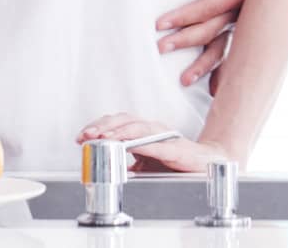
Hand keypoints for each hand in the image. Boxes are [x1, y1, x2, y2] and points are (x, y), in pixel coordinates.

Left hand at [76, 113, 229, 172]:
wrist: (206, 165)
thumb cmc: (175, 162)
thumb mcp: (143, 163)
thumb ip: (125, 162)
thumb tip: (104, 166)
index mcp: (141, 130)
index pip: (115, 123)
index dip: (97, 127)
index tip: (81, 137)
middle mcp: (151, 128)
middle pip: (123, 120)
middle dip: (102, 127)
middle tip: (87, 136)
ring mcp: (164, 136)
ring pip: (137, 128)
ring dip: (118, 132)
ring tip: (103, 138)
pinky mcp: (175, 149)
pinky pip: (157, 144)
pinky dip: (142, 143)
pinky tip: (131, 146)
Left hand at [155, 0, 245, 90]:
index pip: (209, 8)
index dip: (184, 16)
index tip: (159, 24)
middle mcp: (239, 12)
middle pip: (211, 30)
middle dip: (185, 40)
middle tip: (160, 47)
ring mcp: (234, 24)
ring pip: (219, 48)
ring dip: (202, 64)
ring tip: (183, 80)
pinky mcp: (227, 31)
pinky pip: (224, 53)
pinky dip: (219, 72)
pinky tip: (213, 91)